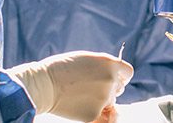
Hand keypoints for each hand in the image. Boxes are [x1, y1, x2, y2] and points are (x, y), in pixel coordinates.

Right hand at [8, 51, 132, 121]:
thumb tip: (115, 75)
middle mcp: (111, 80)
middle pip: (118, 88)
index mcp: (110, 64)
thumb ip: (104, 65)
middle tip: (89, 85)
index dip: (121, 76)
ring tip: (80, 92)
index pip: (128, 72)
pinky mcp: (95, 113)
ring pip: (109, 101)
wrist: (44, 84)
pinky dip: (90, 109)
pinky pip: (98, 112)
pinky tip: (76, 102)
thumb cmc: (62, 68)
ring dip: (99, 98)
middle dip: (108, 88)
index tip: (113, 78)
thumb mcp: (87, 59)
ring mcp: (104, 98)